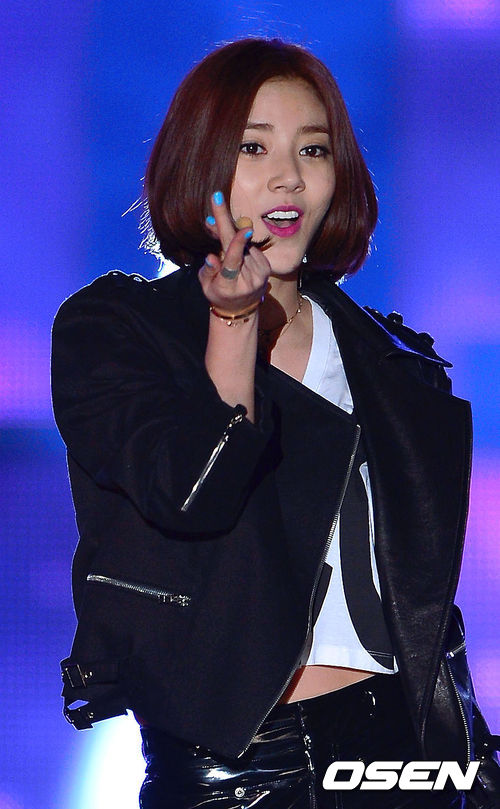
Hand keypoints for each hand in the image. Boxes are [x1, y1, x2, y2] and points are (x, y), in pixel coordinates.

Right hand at [198, 192, 269, 314]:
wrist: (242, 310)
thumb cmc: (218, 294)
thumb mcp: (206, 286)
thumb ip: (208, 270)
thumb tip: (212, 256)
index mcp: (228, 286)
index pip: (234, 262)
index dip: (239, 244)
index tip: (246, 229)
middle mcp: (248, 280)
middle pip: (237, 246)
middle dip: (225, 222)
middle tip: (216, 198)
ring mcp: (260, 275)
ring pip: (244, 245)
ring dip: (232, 235)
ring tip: (217, 227)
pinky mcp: (266, 268)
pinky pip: (251, 248)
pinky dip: (242, 244)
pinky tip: (237, 250)